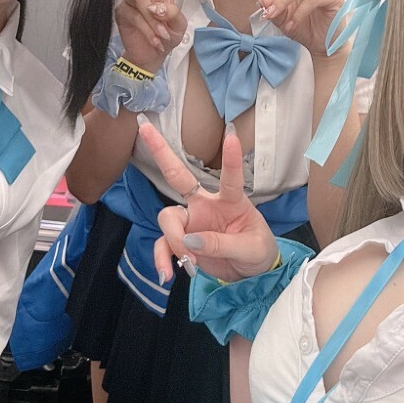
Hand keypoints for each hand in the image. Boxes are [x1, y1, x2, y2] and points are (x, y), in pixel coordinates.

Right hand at [116, 0, 187, 70]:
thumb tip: (158, 6)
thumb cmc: (166, 37)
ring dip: (155, 22)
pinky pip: (137, 17)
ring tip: (162, 36)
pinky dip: (148, 30)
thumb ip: (172, 14)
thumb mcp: (177, 25)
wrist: (150, 57)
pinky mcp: (122, 12)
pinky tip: (154, 40)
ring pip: (145, 3)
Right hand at [144, 122, 277, 283]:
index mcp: (231, 201)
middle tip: (146, 128)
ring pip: (167, 217)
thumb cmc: (257, 251)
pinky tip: (167, 274)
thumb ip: (221, 244)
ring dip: (173, 240)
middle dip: (161, 152)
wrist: (251, 275)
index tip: (231, 136)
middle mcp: (206, 205)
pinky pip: (163, 245)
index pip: (231, 177)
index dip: (231, 158)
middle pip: (178, 176)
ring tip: (188, 263)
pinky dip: (162, 259)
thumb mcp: (250, 249)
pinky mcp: (181, 241)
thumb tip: (189, 241)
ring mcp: (191, 221)